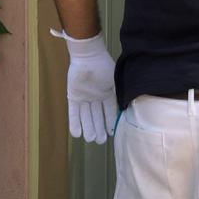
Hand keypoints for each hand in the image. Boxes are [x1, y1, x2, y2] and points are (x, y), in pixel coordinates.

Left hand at [51, 29, 116, 143]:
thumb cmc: (104, 66)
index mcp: (107, 93)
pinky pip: (74, 112)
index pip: (109, 111)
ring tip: (91, 139)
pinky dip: (75, 122)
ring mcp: (84, 98)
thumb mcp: (115, 80)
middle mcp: (96, 98)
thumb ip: (118, 94)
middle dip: (99, 129)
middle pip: (97, 116)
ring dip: (89, 128)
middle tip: (101, 141)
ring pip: (87, 116)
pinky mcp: (73, 97)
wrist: (88, 56)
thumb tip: (125, 108)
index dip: (110, 122)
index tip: (112, 133)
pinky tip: (77, 133)